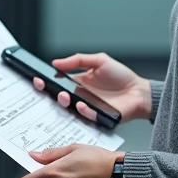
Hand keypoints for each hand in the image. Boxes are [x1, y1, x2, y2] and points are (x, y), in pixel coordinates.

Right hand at [33, 52, 151, 121]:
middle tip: (50, 89)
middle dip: (51, 93)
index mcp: (78, 82)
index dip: (46, 82)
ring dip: (65, 102)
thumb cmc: (121, 76)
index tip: (39, 79)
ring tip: (66, 96)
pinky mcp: (96, 117)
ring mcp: (87, 108)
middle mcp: (80, 96)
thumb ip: (77, 60)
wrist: (139, 91)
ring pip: (69, 109)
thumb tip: (56, 62)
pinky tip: (84, 105)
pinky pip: (86, 116)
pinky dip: (83, 111)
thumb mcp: (99, 60)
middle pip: (59, 97)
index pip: (57, 82)